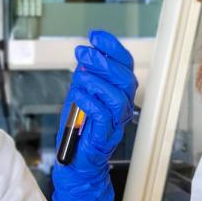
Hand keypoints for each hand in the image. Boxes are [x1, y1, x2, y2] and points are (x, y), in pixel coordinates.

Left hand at [52, 30, 137, 200]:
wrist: (75, 165)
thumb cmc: (78, 131)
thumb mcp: (79, 97)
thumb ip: (84, 79)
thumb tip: (85, 59)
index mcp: (117, 94)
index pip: (124, 65)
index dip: (112, 48)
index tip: (96, 35)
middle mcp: (121, 107)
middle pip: (126, 79)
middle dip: (104, 62)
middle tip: (84, 53)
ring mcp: (115, 123)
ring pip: (118, 97)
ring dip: (97, 82)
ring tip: (80, 76)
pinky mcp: (105, 137)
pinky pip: (104, 116)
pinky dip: (91, 102)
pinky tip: (79, 97)